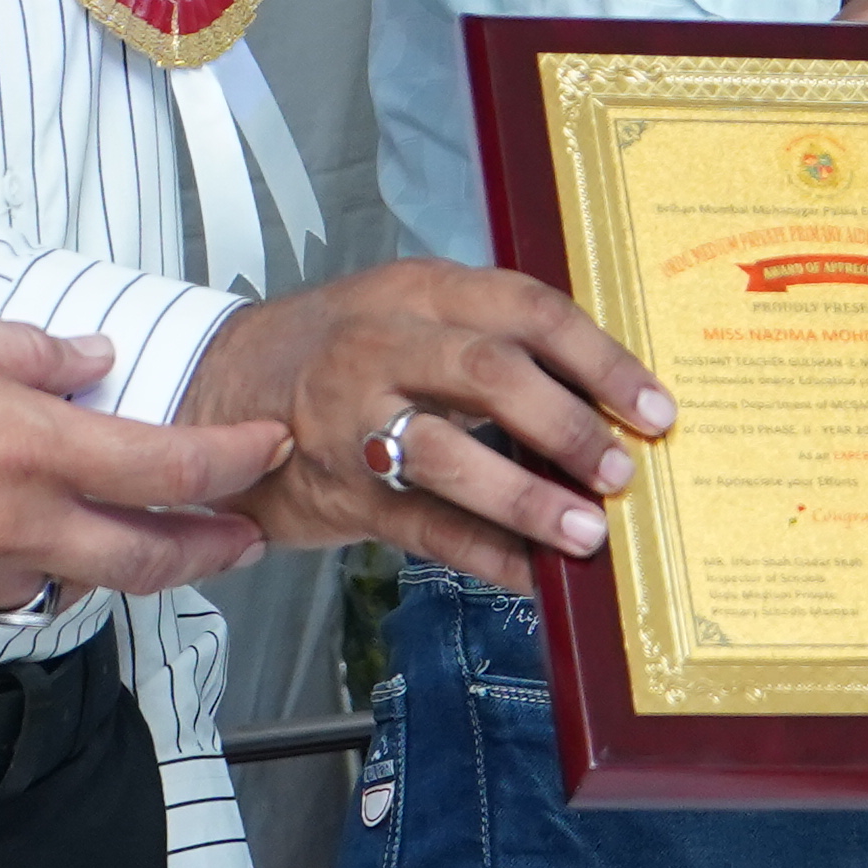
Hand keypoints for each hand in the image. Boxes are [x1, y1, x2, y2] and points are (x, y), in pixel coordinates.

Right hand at [0, 301, 285, 615]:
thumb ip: (28, 353)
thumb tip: (89, 363)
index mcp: (23, 444)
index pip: (165, 466)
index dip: (230, 463)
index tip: (262, 450)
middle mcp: (7, 523)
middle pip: (143, 557)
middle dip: (208, 549)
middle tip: (242, 537)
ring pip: (70, 583)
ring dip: (117, 564)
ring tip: (141, 537)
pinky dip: (29, 569)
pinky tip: (25, 540)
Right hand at [182, 259, 671, 589]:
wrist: (215, 383)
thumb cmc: (333, 349)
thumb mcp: (404, 310)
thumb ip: (485, 338)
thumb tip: (600, 397)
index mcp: (417, 292)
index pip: (525, 309)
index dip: (598, 358)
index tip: (652, 404)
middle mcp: (384, 347)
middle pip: (490, 375)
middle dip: (568, 426)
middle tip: (621, 469)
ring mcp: (355, 420)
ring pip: (449, 454)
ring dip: (527, 498)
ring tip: (586, 531)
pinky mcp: (340, 490)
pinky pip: (425, 526)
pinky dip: (487, 554)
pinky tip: (534, 575)